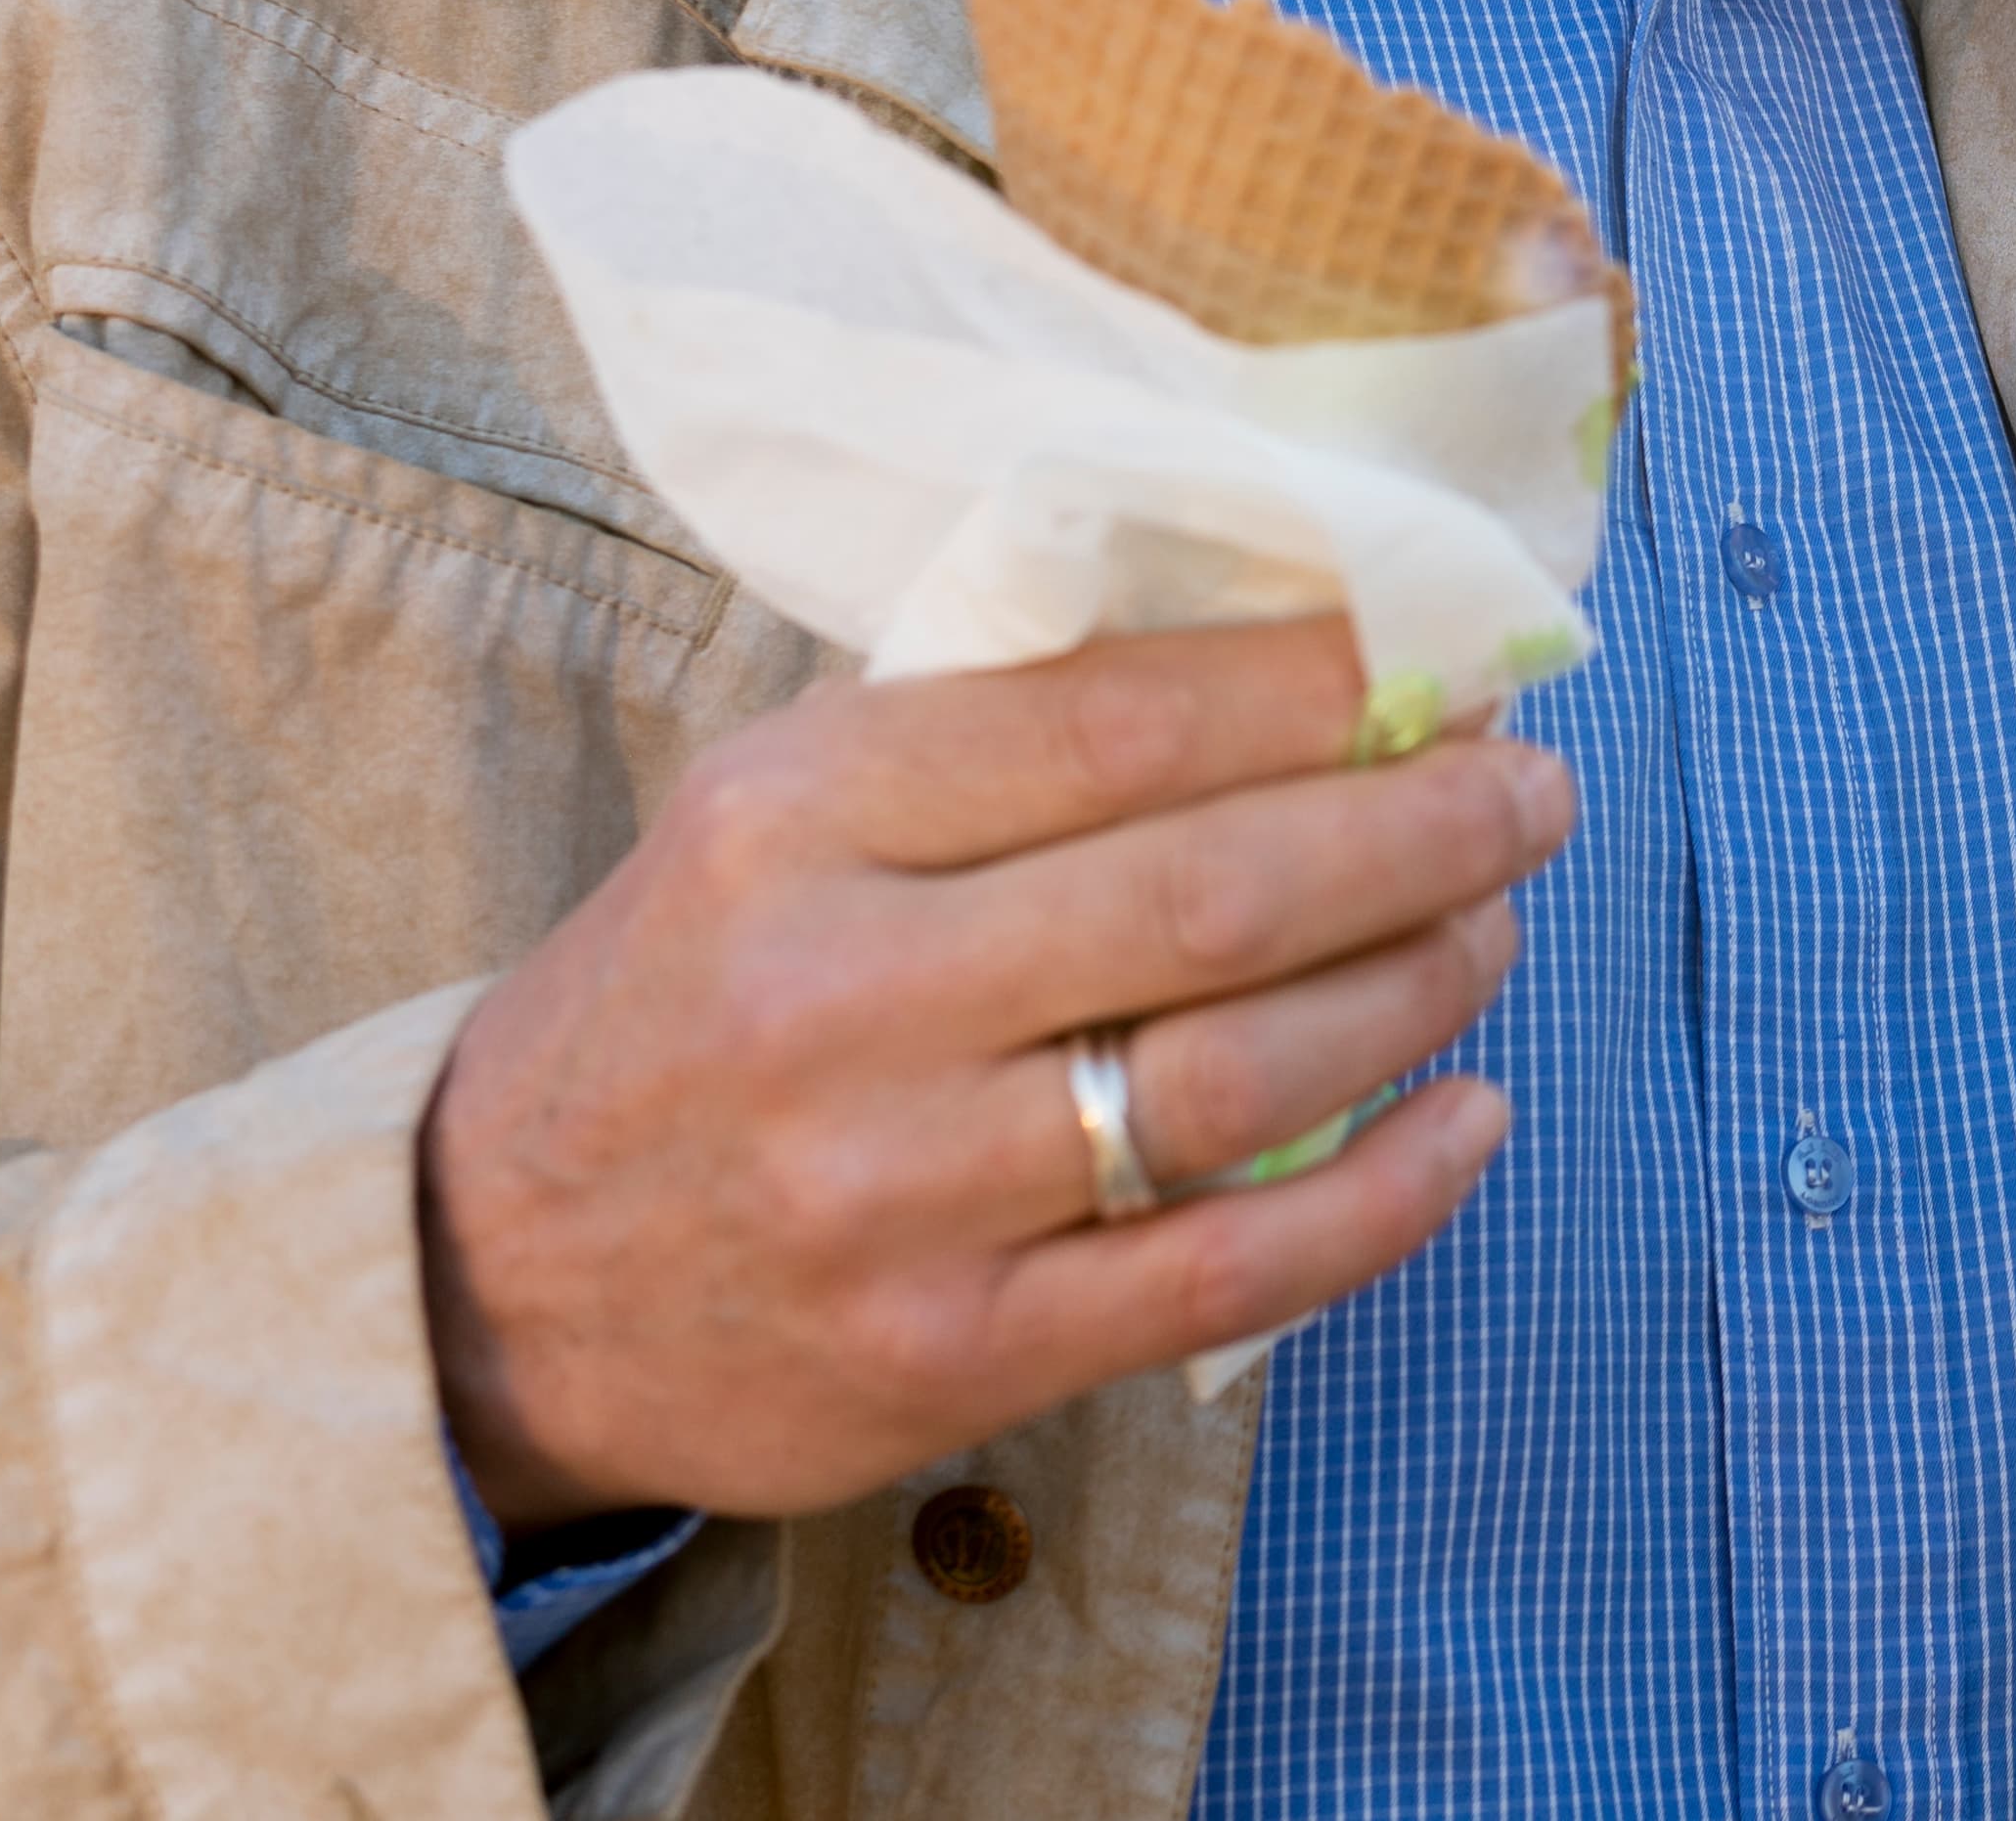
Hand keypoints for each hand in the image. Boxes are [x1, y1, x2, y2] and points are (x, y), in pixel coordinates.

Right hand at [419, 616, 1566, 1526]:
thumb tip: (1299, 657)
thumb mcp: (782, 816)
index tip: (1449, 665)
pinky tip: (1473, 1120)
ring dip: (1415, 987)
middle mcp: (841, 1000)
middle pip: (1211, 895)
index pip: (1119, 721)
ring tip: (1494, 924)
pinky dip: (1385, 1195)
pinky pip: (1221, 1274)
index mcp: (795, 820)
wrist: (482, 1282)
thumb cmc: (692, 1001)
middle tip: (1533, 792)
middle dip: (1420, 830)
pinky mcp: (944, 1358)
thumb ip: (995, 739)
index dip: (1323, 688)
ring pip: (1238, 1079)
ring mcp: (895, 1197)